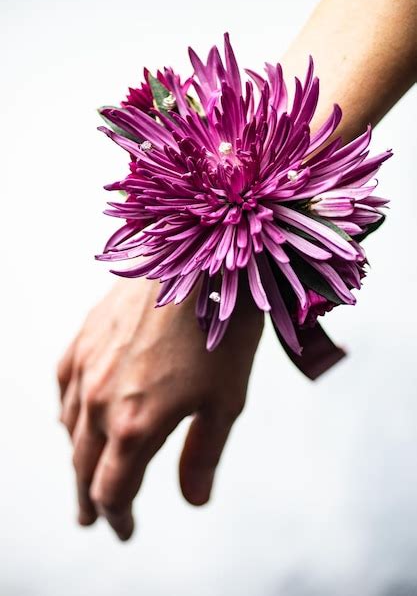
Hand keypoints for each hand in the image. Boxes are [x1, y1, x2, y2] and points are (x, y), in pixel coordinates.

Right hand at [57, 276, 262, 540]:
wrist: (199, 254)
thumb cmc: (223, 327)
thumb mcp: (225, 399)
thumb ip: (203, 454)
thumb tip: (193, 500)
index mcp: (137, 424)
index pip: (114, 489)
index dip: (118, 516)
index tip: (125, 531)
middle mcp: (101, 399)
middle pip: (83, 464)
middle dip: (89, 496)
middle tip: (91, 518)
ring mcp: (87, 364)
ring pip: (70, 426)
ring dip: (76, 456)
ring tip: (82, 474)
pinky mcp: (85, 334)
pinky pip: (65, 383)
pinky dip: (67, 410)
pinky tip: (71, 415)